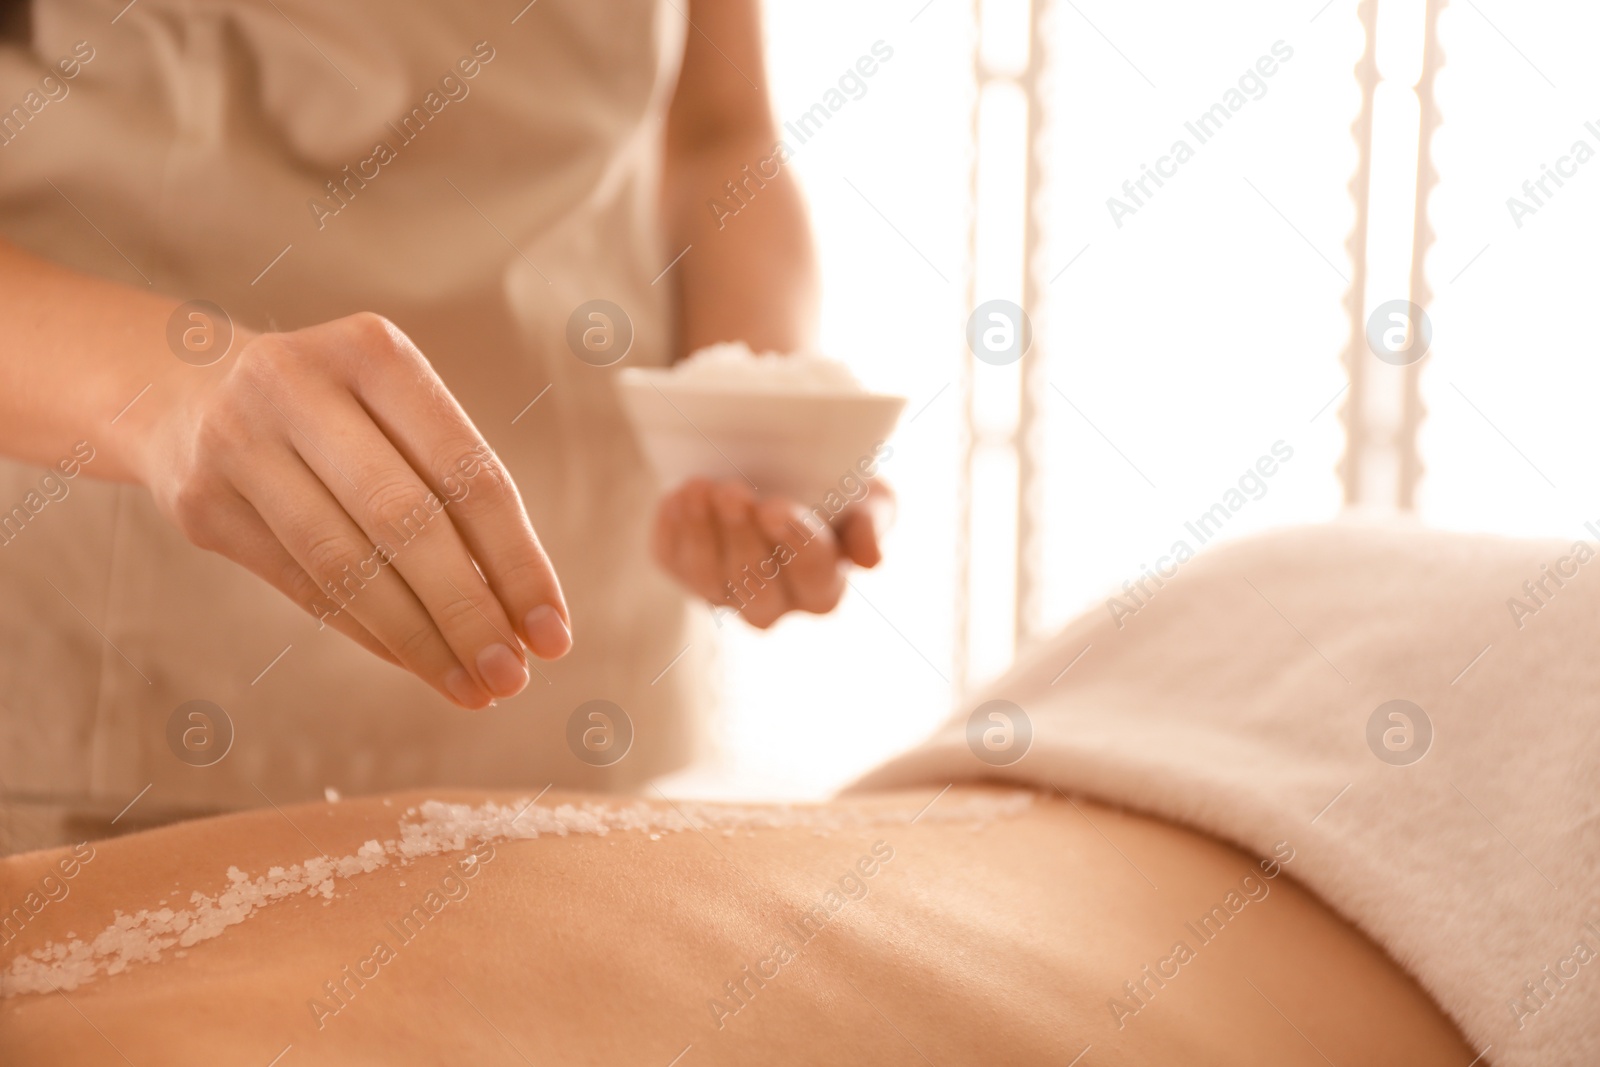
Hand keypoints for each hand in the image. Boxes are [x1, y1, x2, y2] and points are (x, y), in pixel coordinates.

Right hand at [136, 312, 571, 709]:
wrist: (177, 385)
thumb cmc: (332, 410)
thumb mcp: (390, 407)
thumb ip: (453, 487)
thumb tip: (524, 613)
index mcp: (373, 352)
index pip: (467, 473)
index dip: (517, 562)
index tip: (554, 632)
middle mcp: (297, 384)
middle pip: (406, 521)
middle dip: (470, 612)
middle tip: (513, 676)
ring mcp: (238, 441)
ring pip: (347, 565)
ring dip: (420, 640)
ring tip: (473, 688)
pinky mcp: (200, 502)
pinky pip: (303, 586)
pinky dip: (370, 634)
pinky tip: (417, 664)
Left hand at [650, 477, 892, 627]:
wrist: (784, 465)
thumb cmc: (835, 484)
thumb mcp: (870, 495)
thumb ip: (874, 522)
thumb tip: (869, 560)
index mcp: (823, 588)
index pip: (815, 579)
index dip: (797, 545)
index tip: (778, 507)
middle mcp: (773, 603)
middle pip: (757, 591)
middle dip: (743, 539)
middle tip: (734, 492)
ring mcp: (724, 592)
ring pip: (709, 579)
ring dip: (703, 532)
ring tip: (700, 487)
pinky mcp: (683, 570)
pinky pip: (672, 560)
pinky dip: (672, 528)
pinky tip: (677, 495)